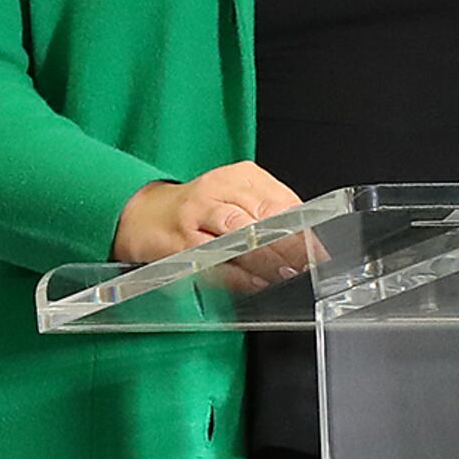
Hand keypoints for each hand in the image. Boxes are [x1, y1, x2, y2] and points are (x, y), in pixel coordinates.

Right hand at [114, 161, 310, 284]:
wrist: (141, 214)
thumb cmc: (197, 209)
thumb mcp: (234, 197)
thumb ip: (268, 213)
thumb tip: (305, 242)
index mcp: (238, 176)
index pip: (280, 200)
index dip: (303, 228)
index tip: (318, 250)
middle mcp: (217, 190)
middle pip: (263, 217)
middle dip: (289, 244)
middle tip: (306, 264)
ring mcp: (196, 216)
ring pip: (240, 236)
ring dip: (266, 259)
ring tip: (284, 274)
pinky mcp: (180, 243)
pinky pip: (215, 261)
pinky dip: (238, 275)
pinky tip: (255, 282)